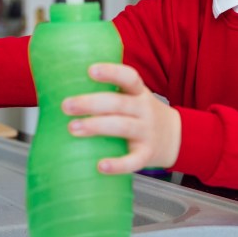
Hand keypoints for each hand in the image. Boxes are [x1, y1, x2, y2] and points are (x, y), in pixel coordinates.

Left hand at [61, 63, 180, 174]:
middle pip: (118, 103)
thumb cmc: (142, 114)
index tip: (90, 70)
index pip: (129, 77)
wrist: (175, 137)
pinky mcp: (147, 155)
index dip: (111, 72)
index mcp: (138, 93)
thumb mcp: (133, 97)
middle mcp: (144, 110)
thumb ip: (109, 92)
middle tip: (66, 105)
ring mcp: (147, 132)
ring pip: (122, 127)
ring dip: (96, 127)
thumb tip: (62, 86)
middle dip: (91, 103)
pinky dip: (118, 164)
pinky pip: (133, 161)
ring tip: (72, 128)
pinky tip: (100, 166)